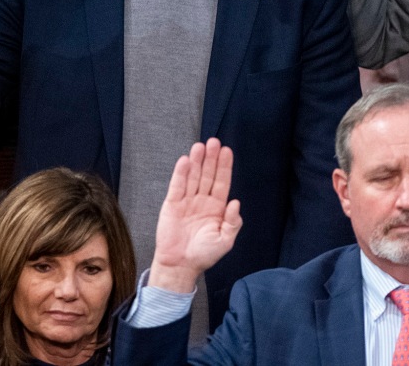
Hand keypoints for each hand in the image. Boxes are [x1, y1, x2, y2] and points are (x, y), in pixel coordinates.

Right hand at [149, 138, 242, 293]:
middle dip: (211, 159)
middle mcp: (202, 201)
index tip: (227, 151)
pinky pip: (177, 186)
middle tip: (214, 142)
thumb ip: (232, 222)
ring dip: (197, 161)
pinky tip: (186, 161)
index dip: (224, 167)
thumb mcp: (225, 241)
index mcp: (216, 208)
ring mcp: (187, 201)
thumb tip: (236, 202)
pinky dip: (181, 173)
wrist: (180, 266)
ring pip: (193, 177)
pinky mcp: (172, 204)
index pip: (222, 182)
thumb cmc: (203, 255)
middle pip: (208, 175)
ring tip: (200, 146)